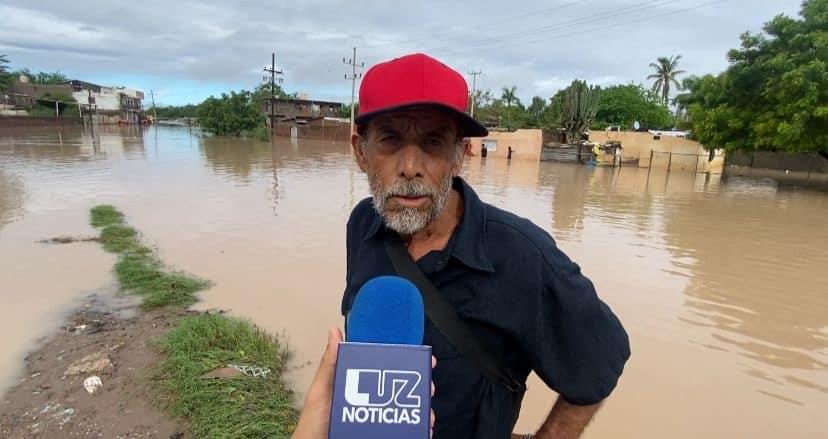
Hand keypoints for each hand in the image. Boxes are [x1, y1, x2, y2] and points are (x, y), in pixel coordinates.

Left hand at [291, 328, 436, 437]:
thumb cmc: (314, 424)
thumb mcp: (321, 391)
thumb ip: (329, 364)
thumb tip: (334, 333)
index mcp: (359, 385)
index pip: (385, 368)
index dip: (404, 361)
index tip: (420, 355)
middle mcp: (373, 401)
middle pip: (402, 389)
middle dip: (419, 384)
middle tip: (426, 384)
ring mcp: (379, 419)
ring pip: (408, 410)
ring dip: (421, 409)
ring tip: (426, 411)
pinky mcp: (385, 433)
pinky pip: (406, 430)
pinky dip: (417, 428)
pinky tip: (423, 427)